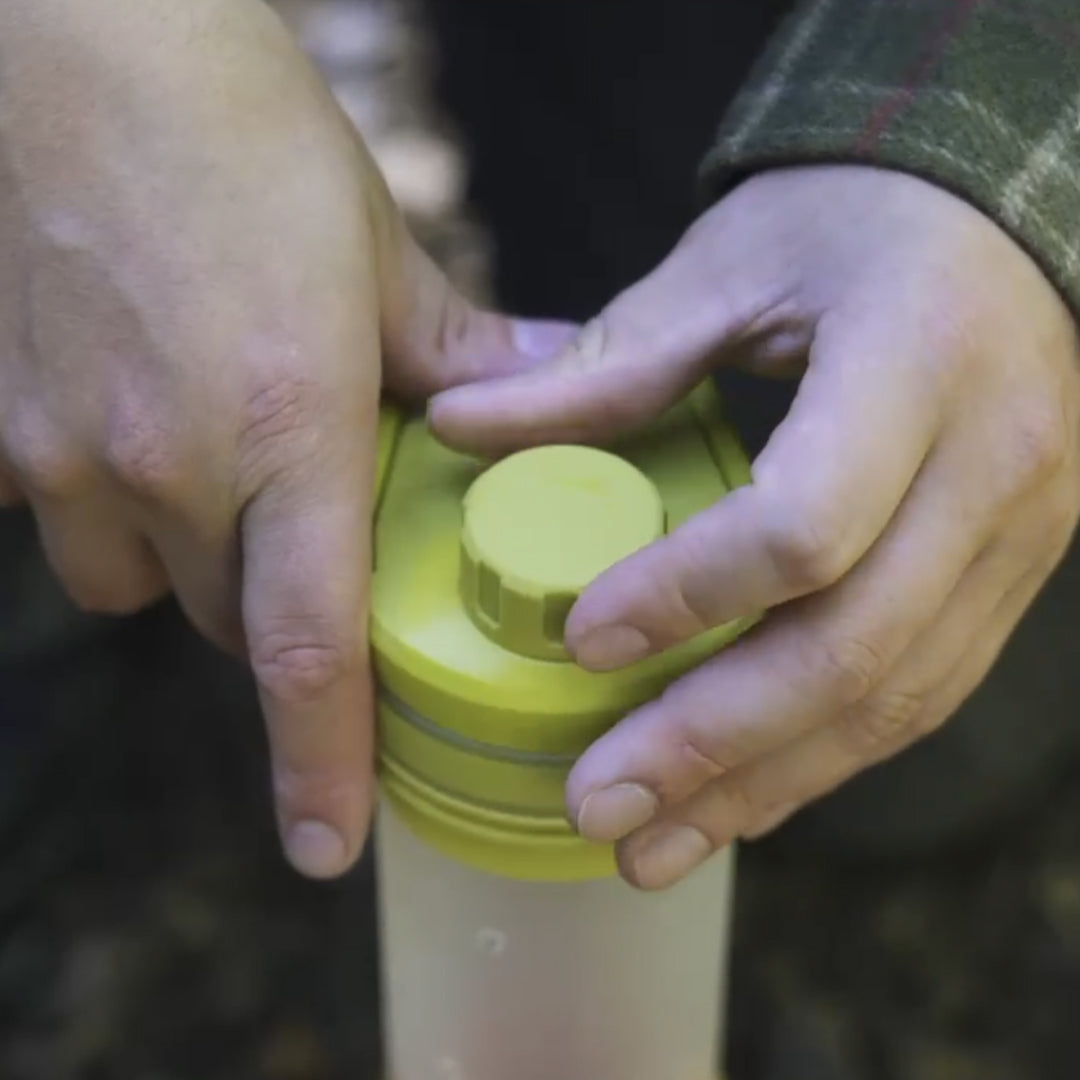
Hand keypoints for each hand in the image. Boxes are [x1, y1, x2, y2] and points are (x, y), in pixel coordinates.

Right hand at [0, 0, 565, 877]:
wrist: (71, 44)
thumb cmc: (240, 133)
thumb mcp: (379, 247)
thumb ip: (463, 353)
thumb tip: (549, 395)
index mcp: (286, 428)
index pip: (306, 649)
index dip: (320, 764)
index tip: (329, 846)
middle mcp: (166, 463)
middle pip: (222, 620)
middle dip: (268, 609)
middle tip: (302, 539)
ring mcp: (65, 449)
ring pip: (131, 580)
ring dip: (182, 556)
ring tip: (215, 466)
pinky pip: (57, 515)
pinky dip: (107, 499)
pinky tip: (136, 416)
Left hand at [431, 165, 1079, 888]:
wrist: (997, 225)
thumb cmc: (854, 223)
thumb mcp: (730, 266)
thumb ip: (606, 362)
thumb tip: (461, 427)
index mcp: (918, 365)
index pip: (807, 523)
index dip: (688, 596)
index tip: (579, 641)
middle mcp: (994, 467)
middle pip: (854, 650)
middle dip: (715, 746)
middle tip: (599, 806)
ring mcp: (1019, 537)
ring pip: (894, 700)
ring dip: (764, 786)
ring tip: (651, 846)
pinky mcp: (1009, 576)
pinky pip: (918, 692)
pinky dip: (819, 757)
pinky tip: (736, 798)